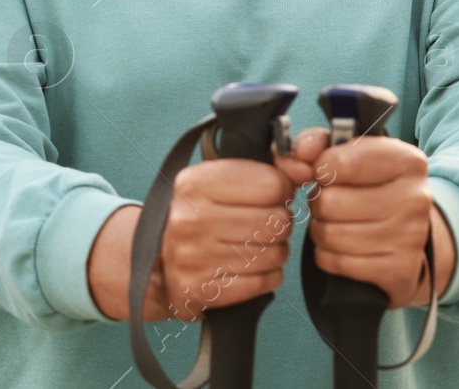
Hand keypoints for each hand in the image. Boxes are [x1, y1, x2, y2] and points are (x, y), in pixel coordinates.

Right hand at [88, 149, 313, 322]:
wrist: (152, 261)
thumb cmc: (197, 214)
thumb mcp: (218, 179)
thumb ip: (268, 167)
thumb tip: (305, 169)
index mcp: (195, 183)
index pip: (272, 184)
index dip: (281, 190)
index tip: (271, 195)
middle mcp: (190, 219)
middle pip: (277, 220)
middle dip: (279, 223)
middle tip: (265, 223)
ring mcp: (194, 258)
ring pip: (274, 253)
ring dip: (275, 250)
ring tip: (257, 245)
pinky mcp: (200, 291)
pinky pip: (264, 282)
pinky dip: (267, 275)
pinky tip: (251, 266)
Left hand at [293, 128, 455, 308]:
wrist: (407, 234)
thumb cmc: (372, 186)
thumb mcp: (352, 153)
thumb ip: (318, 142)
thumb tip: (298, 154)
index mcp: (406, 161)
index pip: (340, 162)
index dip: (320, 168)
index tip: (324, 171)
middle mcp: (414, 198)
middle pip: (329, 202)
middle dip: (320, 202)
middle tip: (331, 201)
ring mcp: (409, 237)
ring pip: (329, 234)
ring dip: (321, 229)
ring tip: (336, 222)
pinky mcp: (398, 270)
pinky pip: (335, 262)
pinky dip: (328, 254)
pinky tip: (343, 245)